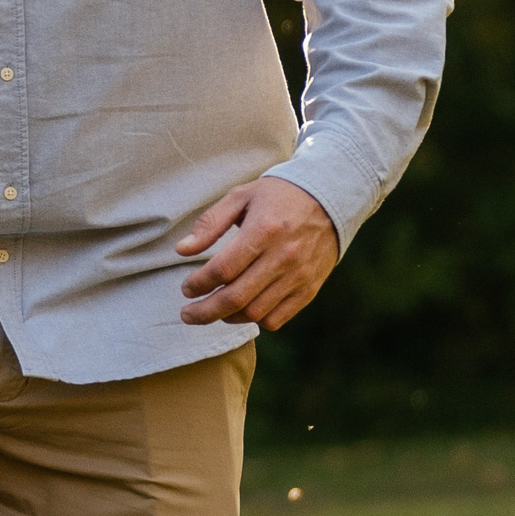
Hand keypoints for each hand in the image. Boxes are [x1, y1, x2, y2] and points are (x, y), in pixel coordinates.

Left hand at [177, 177, 339, 329]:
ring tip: (212, 311)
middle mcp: (283, 256)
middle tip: (187, 314)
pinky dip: (254, 320)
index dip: (198, 284)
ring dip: (227, 317)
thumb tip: (182, 250)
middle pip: (235, 298)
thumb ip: (210, 224)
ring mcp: (299, 275)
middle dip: (204, 312)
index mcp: (264, 231)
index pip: (223, 270)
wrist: (332, 196)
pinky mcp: (309, 288)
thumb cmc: (279, 196)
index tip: (186, 289)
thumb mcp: (242, 196)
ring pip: (254, 312)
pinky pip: (277, 318)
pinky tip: (241, 311)